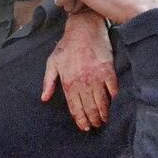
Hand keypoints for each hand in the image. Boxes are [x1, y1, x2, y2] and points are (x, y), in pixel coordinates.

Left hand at [42, 11, 117, 130]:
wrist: (84, 29)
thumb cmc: (67, 46)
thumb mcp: (52, 63)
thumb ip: (48, 82)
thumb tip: (44, 98)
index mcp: (68, 82)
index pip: (75, 108)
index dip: (80, 120)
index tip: (84, 128)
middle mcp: (83, 82)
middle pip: (89, 108)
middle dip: (93, 120)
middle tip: (96, 126)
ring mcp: (96, 77)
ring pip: (102, 102)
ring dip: (104, 114)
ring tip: (104, 120)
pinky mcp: (108, 71)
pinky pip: (113, 89)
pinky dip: (114, 99)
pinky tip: (114, 104)